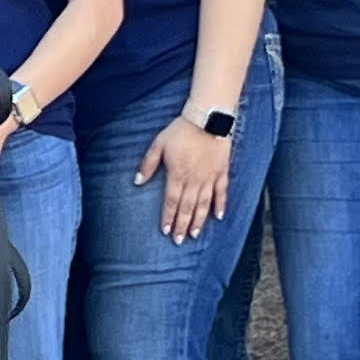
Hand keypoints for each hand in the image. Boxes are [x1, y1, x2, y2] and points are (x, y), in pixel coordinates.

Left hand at [139, 119, 233, 239]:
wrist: (207, 118)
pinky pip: (222, 192)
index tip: (165, 231)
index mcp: (177, 174)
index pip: (171, 201)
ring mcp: (209, 177)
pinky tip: (218, 218)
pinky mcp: (222, 172)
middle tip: (179, 241)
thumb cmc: (180, 130)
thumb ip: (148, 164)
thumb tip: (137, 181)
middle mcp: (194, 180)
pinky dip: (220, 205)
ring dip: (198, 221)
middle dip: (182, 225)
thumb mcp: (158, 144)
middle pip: (187, 207)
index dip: (168, 217)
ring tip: (195, 235)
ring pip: (203, 204)